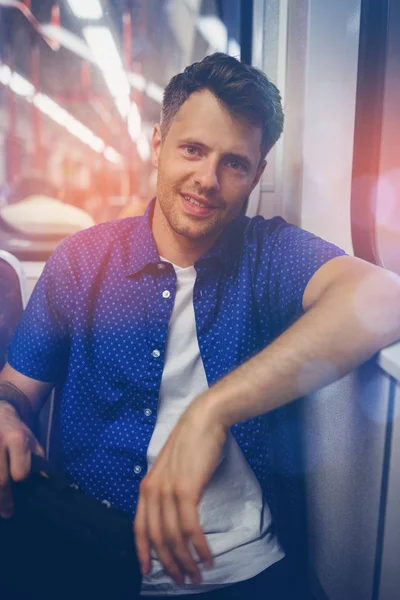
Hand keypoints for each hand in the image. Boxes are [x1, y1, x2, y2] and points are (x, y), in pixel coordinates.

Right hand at [0, 401, 44, 517]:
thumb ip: (40, 462)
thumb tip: (47, 483)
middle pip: (0, 480)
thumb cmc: (18, 431)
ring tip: (0, 508)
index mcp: (18, 440)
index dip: (21, 478)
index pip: (20, 470)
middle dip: (4, 500)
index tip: (21, 483)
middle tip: (7, 513)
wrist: (0, 414)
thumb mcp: (33, 442)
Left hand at [134, 398, 226, 585]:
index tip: (149, 571)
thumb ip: (169, 490)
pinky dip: (198, 547)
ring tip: (199, 574)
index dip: (143, 552)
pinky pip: (189, 528)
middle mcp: (153, 491)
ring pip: (173, 537)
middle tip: (184, 580)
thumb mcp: (173, 469)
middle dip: (170, 564)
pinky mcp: (186, 490)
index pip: (139, 527)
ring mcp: (168, 490)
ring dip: (186, 561)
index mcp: (147, 487)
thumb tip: (175, 516)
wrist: (204, 420)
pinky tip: (207, 557)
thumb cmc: (192, 443)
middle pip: (156, 538)